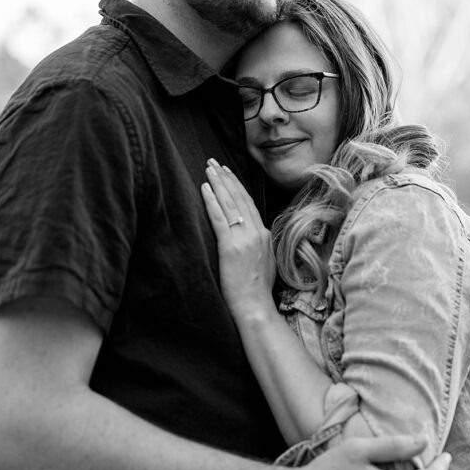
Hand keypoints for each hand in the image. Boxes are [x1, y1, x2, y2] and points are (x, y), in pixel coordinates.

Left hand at [201, 159, 276, 321]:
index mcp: (266, 235)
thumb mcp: (265, 262)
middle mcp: (258, 232)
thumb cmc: (256, 291)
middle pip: (240, 198)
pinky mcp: (231, 247)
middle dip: (227, 178)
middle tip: (215, 162)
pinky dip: (212, 201)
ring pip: (230, 203)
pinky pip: (220, 218)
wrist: (255, 307)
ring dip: (218, 183)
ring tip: (208, 168)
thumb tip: (250, 237)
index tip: (228, 173)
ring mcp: (245, 239)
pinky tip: (204, 188)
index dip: (237, 186)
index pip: (249, 204)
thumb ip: (258, 245)